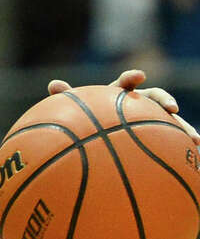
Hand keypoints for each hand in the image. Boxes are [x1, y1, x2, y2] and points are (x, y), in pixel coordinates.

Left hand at [47, 68, 199, 143]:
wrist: (96, 137)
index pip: (125, 83)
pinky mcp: (157, 138)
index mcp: (119, 95)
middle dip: (166, 101)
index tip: (138, 76)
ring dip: (184, 129)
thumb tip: (53, 83)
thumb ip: (67, 97)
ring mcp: (150, 120)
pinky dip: (182, 152)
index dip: (131, 78)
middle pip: (156, 98)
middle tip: (172, 110)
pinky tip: (195, 163)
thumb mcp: (77, 110)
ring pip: (171, 123)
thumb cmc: (86, 120)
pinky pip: (170, 144)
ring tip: (195, 141)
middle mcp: (139, 104)